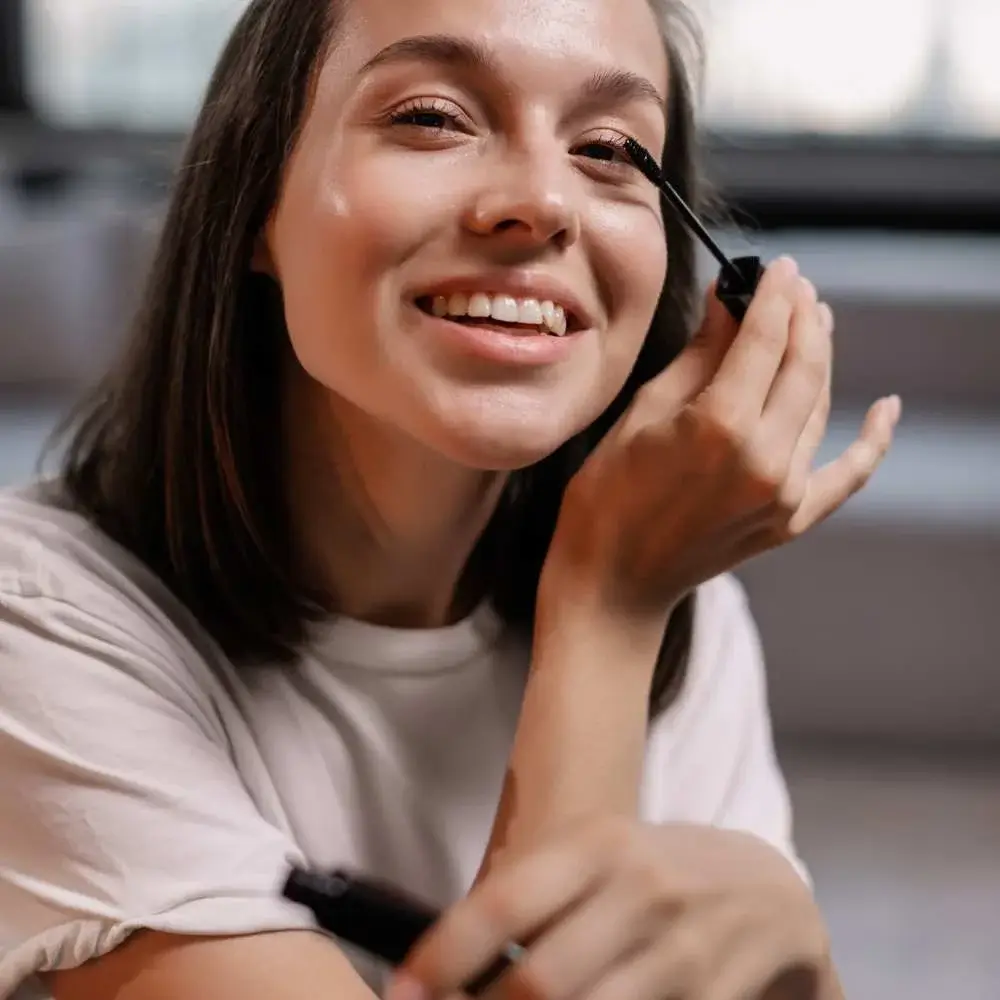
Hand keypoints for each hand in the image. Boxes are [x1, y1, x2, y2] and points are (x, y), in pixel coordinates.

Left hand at [392, 817, 837, 999]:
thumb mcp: (598, 854)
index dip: (445, 956)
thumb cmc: (656, 870)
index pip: (506, 902)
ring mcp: (682, 951)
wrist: (767, 890)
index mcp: (599, 843)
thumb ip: (534, 893)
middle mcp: (640, 891)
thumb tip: (446, 955)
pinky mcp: (712, 999)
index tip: (402, 992)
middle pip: (540, 980)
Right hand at [548, 256, 899, 617]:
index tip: (778, 266)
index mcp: (719, 427)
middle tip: (794, 286)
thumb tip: (727, 301)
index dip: (774, 294)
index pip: (765, 339)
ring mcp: (785, 494)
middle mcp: (764, 458)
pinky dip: (872, 442)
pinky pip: (847, 475)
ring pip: (819, 406)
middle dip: (802, 317)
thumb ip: (698, 356)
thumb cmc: (608, 496)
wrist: (615, 579)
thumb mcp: (642, 414)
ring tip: (814, 322)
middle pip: (803, 366)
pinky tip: (889, 409)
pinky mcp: (792, 520)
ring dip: (820, 358)